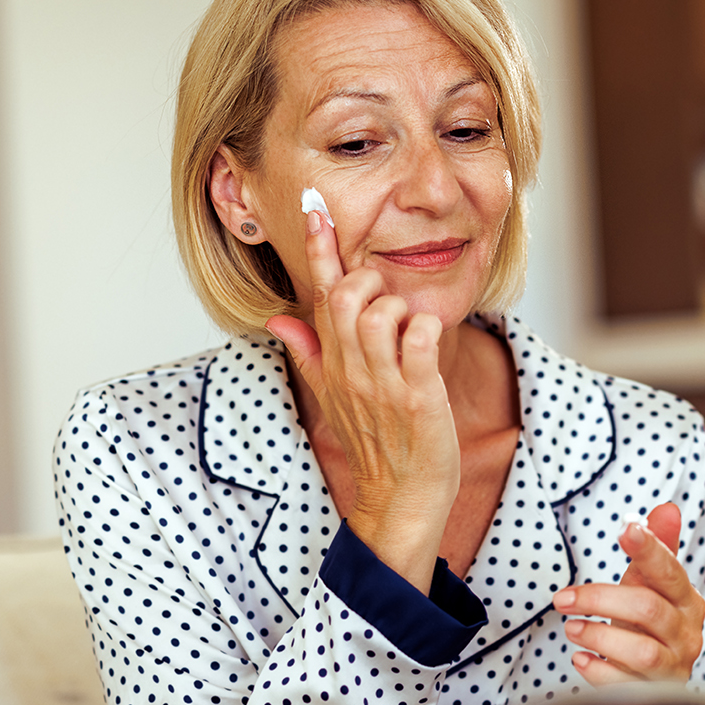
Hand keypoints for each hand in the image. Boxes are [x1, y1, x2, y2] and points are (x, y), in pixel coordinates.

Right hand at [266, 201, 458, 589]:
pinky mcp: (418, 396)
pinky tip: (428, 342)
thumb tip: (277, 318)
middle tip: (386, 301)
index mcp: (332, 363)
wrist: (399, 497)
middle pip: (344, 296)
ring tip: (410, 334)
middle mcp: (352, 369)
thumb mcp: (333, 396)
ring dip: (401, 309)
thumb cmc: (376, 444)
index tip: (316, 207)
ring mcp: (383, 383)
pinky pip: (420, 340)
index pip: (319, 295)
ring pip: (380, 313)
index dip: (318, 248)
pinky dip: (426, 328)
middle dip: (368, 282)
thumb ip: (308, 353)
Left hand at [552, 503, 704, 685]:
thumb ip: (658, 550)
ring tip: (570, 627)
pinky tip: (580, 659)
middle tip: (563, 598)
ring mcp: (674, 667)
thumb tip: (666, 508)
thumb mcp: (653, 587)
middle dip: (599, 599)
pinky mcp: (654, 696)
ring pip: (642, 652)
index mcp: (687, 600)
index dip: (649, 549)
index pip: (670, 570)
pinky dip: (599, 672)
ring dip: (600, 636)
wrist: (658, 679)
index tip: (625, 528)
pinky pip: (627, 687)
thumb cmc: (650, 625)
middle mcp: (687, 634)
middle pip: (648, 609)